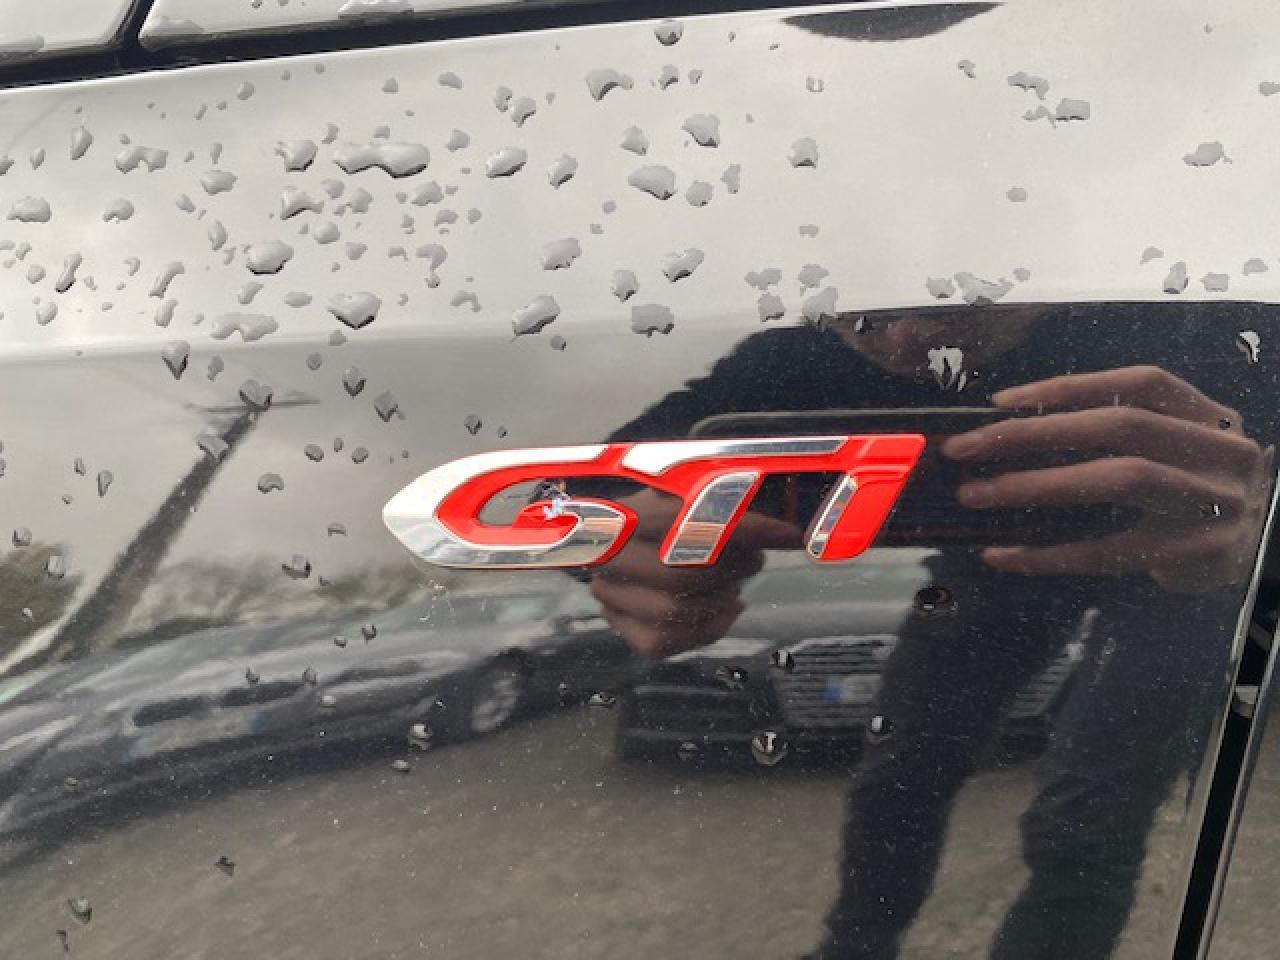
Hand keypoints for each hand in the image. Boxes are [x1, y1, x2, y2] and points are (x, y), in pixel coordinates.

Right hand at [590, 488, 801, 657]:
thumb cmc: (670, 511)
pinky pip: (662, 643)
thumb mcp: (695, 494)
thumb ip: (734, 508)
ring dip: (718, 601)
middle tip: (754, 561)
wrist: (625, 532)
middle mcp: (607, 553)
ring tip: (736, 583)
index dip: (743, 531)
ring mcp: (608, 591)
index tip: (788, 536)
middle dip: (728, 573)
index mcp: (626, 512)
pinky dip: (706, 630)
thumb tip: (793, 533)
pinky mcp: (619, 623)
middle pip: (678, 575)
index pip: (689, 523)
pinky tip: (727, 610)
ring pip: (672, 613)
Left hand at [942, 365, 1273, 591]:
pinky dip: (1049, 555)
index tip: (1000, 401)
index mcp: (1208, 416)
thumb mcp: (1184, 448)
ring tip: (975, 494)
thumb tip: (1018, 429)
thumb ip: (1126, 434)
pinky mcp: (1197, 554)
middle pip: (1120, 426)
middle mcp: (1217, 451)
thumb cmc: (1204, 491)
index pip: (1138, 384)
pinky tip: (1002, 555)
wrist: (1273, 546)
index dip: (1068, 388)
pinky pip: (1111, 552)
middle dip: (1034, 433)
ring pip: (1120, 480)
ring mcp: (1213, 502)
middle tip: (966, 448)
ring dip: (1036, 484)